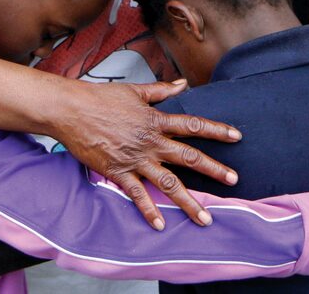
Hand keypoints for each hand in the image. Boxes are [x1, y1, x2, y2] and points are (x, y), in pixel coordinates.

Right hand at [53, 79, 241, 230]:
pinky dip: (149, 210)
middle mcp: (150, 141)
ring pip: (168, 182)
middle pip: (188, 157)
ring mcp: (135, 158)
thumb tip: (183, 84)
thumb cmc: (101, 98)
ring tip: (206, 218)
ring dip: (189, 201)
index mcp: (155, 120)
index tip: (237, 136)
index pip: (192, 125)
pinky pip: (137, 194)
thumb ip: (161, 90)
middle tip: (234, 179)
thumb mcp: (135, 90)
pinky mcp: (118, 171)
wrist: (72, 110)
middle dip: (214, 169)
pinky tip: (161, 225)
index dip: (216, 130)